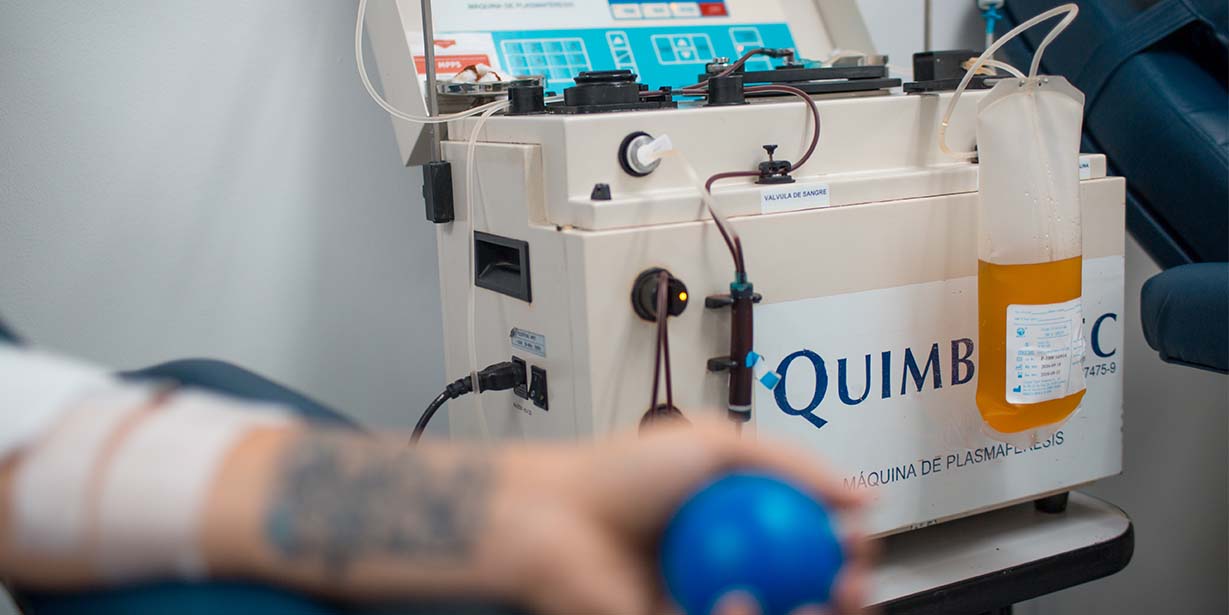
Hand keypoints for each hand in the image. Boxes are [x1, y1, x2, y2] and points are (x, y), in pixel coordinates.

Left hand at [484, 419, 868, 614]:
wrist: (553, 515)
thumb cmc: (620, 474)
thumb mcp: (719, 447)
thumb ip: (793, 466)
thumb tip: (866, 494)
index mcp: (743, 524)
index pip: (811, 547)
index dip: (847, 556)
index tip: (860, 549)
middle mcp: (730, 567)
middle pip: (802, 595)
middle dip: (842, 600)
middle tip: (849, 588)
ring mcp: (703, 604)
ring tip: (805, 601)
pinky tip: (735, 603)